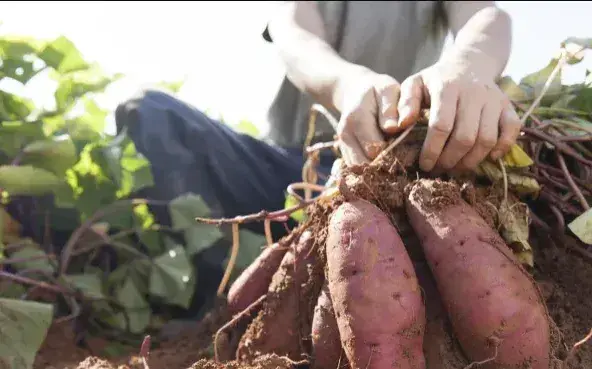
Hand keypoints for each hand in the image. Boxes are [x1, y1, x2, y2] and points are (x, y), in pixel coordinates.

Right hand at [334, 69, 400, 165]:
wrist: (356, 92)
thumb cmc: (378, 91)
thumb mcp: (388, 90)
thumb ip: (391, 108)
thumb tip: (393, 128)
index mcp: (357, 118)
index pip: (374, 148)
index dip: (393, 153)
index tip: (408, 151)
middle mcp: (345, 134)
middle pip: (365, 164)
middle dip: (385, 165)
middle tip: (403, 160)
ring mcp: (342, 145)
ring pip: (359, 170)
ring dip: (377, 170)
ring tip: (393, 162)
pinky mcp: (344, 152)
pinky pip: (356, 170)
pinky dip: (370, 170)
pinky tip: (384, 162)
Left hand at [396, 60, 521, 171]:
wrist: (470, 64)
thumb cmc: (436, 80)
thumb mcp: (414, 84)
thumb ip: (404, 103)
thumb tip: (399, 126)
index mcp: (447, 88)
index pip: (441, 126)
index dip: (432, 150)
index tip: (424, 164)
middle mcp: (474, 93)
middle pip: (465, 137)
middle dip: (450, 160)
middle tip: (439, 169)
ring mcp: (494, 99)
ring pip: (487, 139)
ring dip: (471, 160)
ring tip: (456, 168)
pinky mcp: (508, 106)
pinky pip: (512, 130)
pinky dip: (503, 147)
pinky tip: (489, 157)